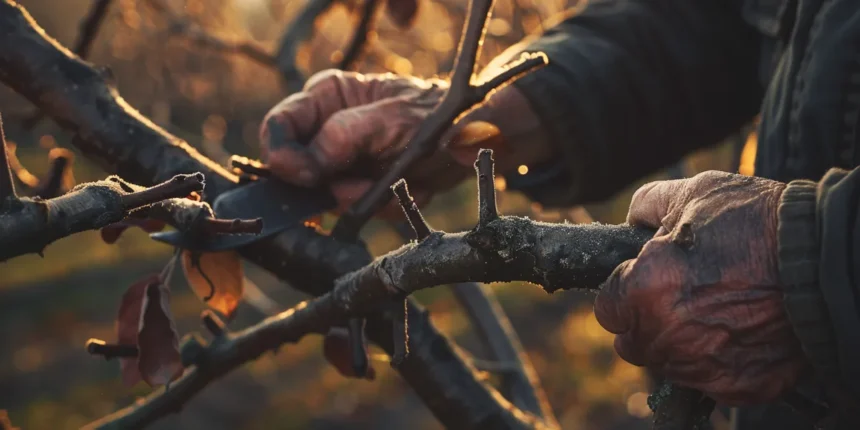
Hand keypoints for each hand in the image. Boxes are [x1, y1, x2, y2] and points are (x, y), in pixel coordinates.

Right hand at [259, 69, 547, 216]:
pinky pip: (353, 210)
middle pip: (294, 168)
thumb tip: (305, 165)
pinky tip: (408, 188)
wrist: (473, 142)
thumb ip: (344, 136)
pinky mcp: (359, 188)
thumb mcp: (392, 120)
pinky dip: (383, 205)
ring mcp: (341, 161)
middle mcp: (326, 128)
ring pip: (326, 196)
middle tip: (364, 186)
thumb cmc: (436, 116)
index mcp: (326, 97)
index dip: (282, 156)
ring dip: (365, 197)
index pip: (278, 126)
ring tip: (399, 181)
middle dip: (332, 184)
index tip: (308, 177)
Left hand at [594, 171, 809, 404]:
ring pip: (668, 363)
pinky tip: (737, 332)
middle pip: (634, 342)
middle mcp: (666, 335)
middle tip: (681, 296)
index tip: (646, 282)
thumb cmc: (756, 221)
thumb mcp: (693, 194)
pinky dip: (717, 362)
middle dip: (647, 320)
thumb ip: (647, 206)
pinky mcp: (737, 385)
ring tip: (715, 310)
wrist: (823, 254)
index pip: (608, 309)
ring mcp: (702, 365)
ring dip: (679, 343)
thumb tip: (631, 222)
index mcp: (644, 290)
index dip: (626, 292)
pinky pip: (708, 381)